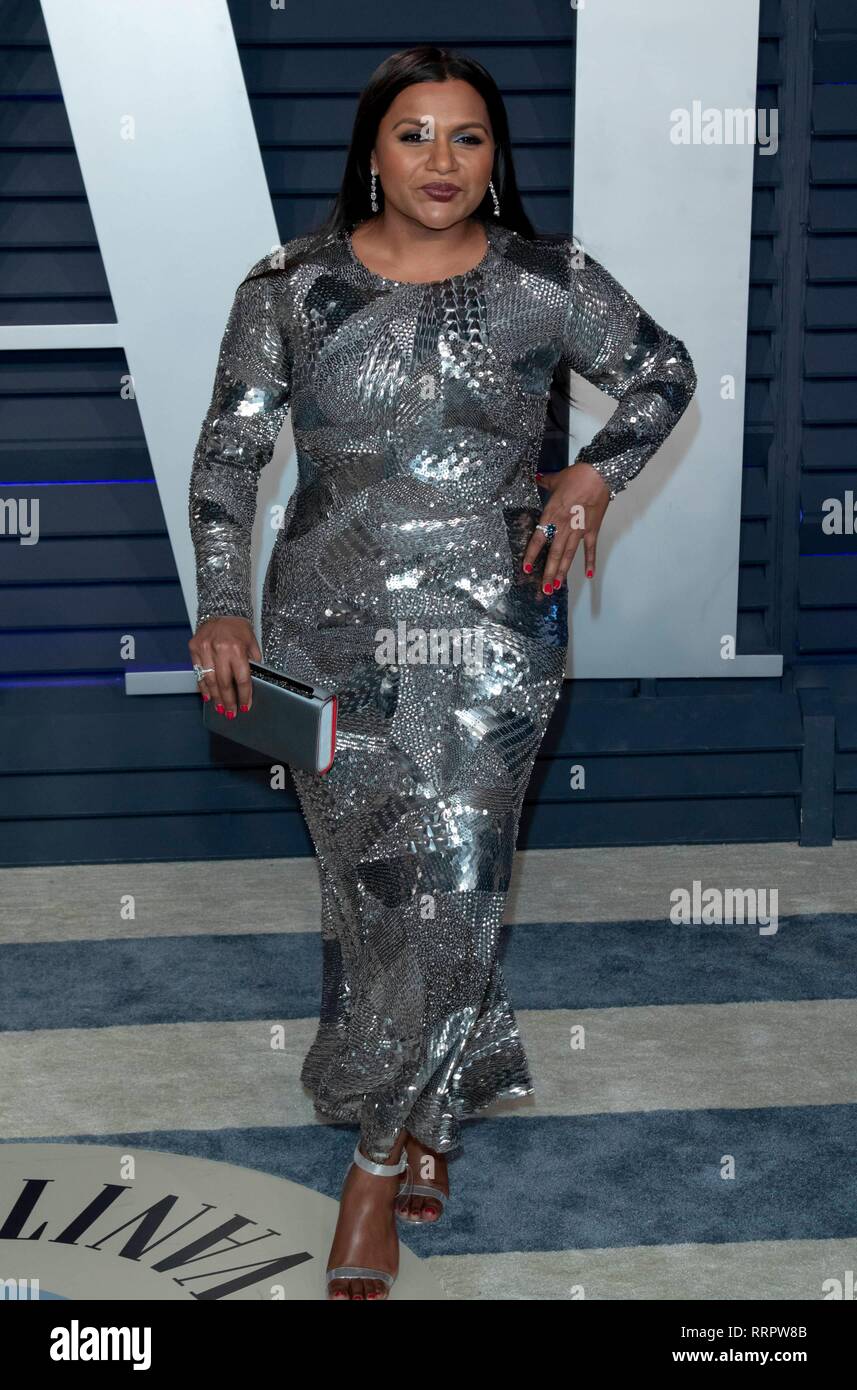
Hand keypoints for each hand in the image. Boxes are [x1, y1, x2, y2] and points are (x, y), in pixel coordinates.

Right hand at [189, 615, 260, 716]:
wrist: (221, 610)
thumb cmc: (238, 627)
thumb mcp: (252, 643)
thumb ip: (252, 663)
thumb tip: (251, 683)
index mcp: (236, 648)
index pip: (241, 678)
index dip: (243, 695)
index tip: (245, 705)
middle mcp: (219, 649)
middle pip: (224, 683)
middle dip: (228, 701)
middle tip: (231, 712)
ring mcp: (205, 649)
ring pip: (209, 680)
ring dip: (215, 697)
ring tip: (220, 707)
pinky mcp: (194, 648)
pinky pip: (198, 672)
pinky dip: (203, 685)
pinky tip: (208, 695)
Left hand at [523, 462, 610, 591]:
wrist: (598, 474)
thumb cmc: (577, 476)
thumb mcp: (556, 479)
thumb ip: (545, 482)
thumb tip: (537, 477)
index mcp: (551, 515)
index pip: (538, 539)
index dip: (532, 555)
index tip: (527, 569)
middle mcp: (563, 526)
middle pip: (554, 554)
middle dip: (548, 573)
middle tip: (543, 589)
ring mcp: (578, 530)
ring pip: (568, 555)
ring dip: (563, 572)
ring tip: (556, 586)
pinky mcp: (592, 529)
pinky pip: (590, 549)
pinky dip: (590, 562)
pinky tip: (589, 575)